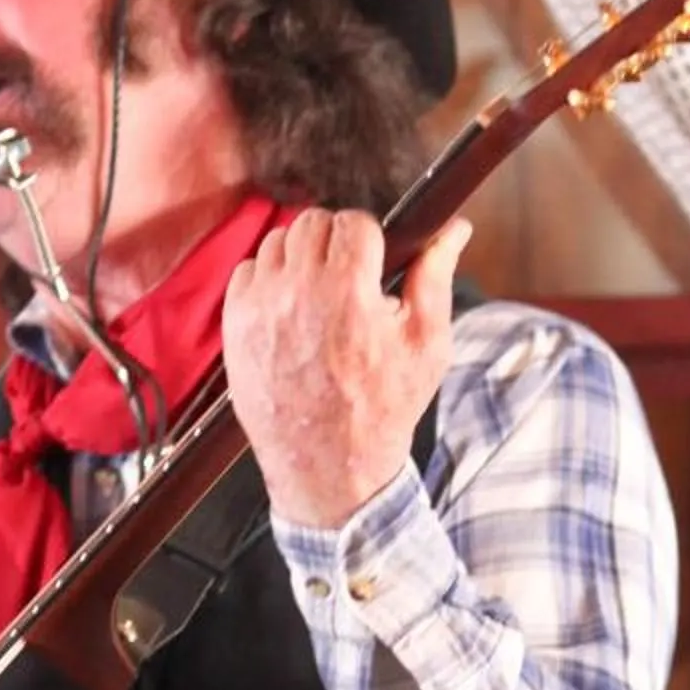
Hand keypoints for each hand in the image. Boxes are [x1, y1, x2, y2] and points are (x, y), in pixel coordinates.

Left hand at [222, 209, 472, 528]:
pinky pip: (246, 272)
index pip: (352, 222)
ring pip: (276, 242)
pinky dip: (268, 279)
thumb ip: (435, 277)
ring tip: (320, 293)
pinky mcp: (234, 326)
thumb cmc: (383, 410)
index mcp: (348, 293)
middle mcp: (297, 294)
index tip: (374, 262)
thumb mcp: (425, 346)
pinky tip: (290, 308)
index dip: (369, 238)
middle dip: (335, 241)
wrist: (328, 467)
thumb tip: (455, 228)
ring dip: (300, 256)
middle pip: (312, 223)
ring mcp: (259, 309)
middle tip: (350, 276)